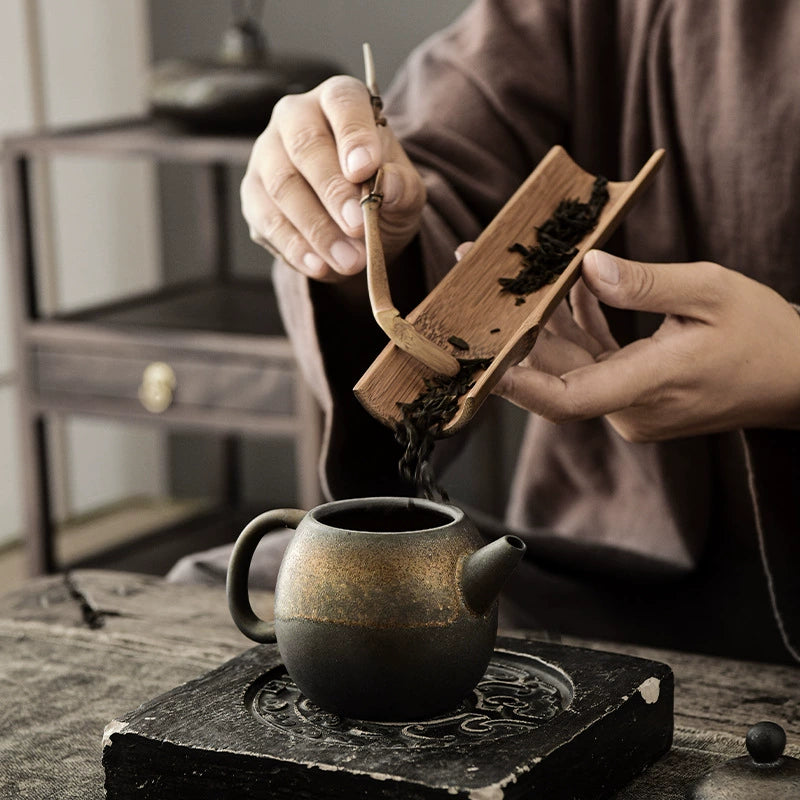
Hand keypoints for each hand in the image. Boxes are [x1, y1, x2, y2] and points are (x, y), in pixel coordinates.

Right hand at [240, 75, 425, 281]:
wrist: (357, 227)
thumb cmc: (382, 193)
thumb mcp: (406, 192)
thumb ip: (402, 186)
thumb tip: (389, 185)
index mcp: (339, 101)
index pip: (342, 103)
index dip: (353, 134)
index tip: (365, 169)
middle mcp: (295, 117)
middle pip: (305, 145)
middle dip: (332, 190)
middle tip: (358, 226)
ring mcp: (267, 154)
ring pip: (283, 186)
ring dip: (317, 228)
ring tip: (349, 260)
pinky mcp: (253, 194)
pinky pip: (267, 219)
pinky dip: (295, 246)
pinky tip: (320, 266)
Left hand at [493, 250, 799, 440]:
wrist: (796, 376)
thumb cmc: (763, 336)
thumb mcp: (710, 292)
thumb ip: (644, 283)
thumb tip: (587, 267)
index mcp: (649, 386)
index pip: (568, 398)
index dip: (519, 383)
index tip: (482, 361)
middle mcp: (629, 408)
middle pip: (556, 372)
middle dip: (515, 330)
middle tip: (479, 288)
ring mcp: (629, 405)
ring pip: (569, 362)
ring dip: (542, 321)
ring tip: (511, 278)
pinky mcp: (632, 394)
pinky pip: (592, 358)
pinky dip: (577, 324)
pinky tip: (568, 287)